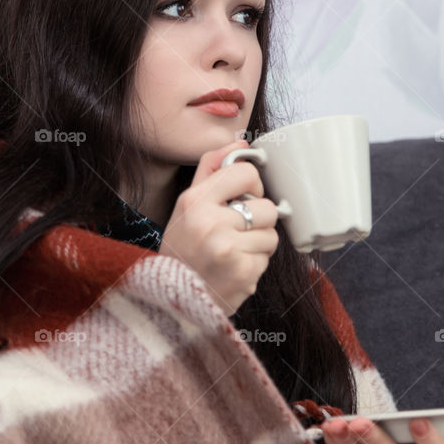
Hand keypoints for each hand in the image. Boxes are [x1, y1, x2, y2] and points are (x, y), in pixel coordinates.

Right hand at [158, 139, 280, 316]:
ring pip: (272, 235)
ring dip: (258, 245)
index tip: (244, 197)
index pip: (246, 173)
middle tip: (235, 232)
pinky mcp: (244, 274)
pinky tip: (233, 270)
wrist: (171, 300)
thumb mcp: (186, 206)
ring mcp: (229, 250)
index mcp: (196, 201)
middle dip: (257, 221)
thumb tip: (240, 143)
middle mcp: (211, 223)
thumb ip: (211, 170)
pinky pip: (267, 260)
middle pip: (268, 207)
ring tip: (232, 253)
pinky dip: (254, 265)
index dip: (252, 185)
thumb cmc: (182, 250)